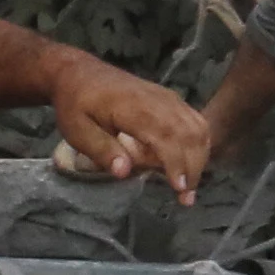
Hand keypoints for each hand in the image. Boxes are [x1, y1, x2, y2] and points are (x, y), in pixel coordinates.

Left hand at [47, 56, 210, 196]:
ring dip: (199, 158)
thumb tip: (125, 172)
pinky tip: (187, 165)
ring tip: (188, 187)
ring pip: (198, 127)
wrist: (78, 74)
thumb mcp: (77, 131)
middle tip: (185, 200)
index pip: (166, 136)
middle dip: (193, 168)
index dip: (176, 163)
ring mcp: (167, 98)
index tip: (179, 190)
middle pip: (189, 134)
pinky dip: (197, 144)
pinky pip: (194, 121)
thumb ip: (102, 150)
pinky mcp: (170, 99)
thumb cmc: (75, 104)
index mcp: (134, 107)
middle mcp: (158, 100)